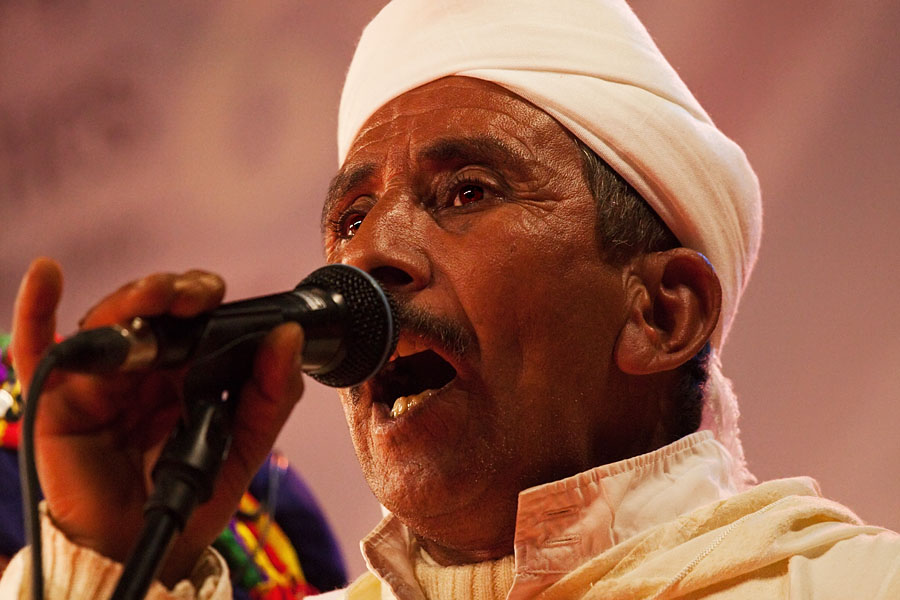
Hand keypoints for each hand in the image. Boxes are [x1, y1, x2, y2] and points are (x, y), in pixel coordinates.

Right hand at [11, 258, 304, 584]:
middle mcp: (143, 365)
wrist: (153, 543)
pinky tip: (46, 275)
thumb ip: (273, 392)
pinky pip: (38, 352)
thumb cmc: (195, 492)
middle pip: (149, 309)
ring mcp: (100, 378)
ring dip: (128, 301)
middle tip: (189, 296)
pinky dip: (36, 312)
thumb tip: (289, 336)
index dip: (202, 296)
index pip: (194, 315)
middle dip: (170, 291)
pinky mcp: (58, 401)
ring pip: (106, 322)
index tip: (214, 295)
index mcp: (188, 367)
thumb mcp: (248, 442)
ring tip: (152, 297)